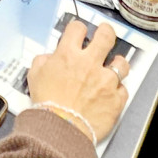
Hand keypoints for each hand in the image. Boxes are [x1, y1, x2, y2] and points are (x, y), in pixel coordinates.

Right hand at [26, 20, 129, 143]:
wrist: (61, 128)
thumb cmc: (47, 104)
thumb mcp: (35, 75)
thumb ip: (43, 61)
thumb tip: (50, 57)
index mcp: (68, 55)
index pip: (78, 28)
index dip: (78, 28)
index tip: (79, 32)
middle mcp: (90, 63)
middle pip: (106, 36)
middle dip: (106, 31)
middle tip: (105, 33)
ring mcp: (106, 80)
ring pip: (121, 62)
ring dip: (117, 62)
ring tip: (114, 65)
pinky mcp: (116, 98)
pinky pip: (123, 88)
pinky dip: (117, 89)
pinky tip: (111, 91)